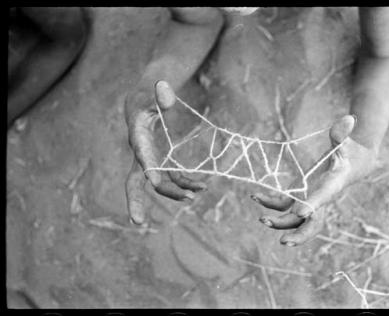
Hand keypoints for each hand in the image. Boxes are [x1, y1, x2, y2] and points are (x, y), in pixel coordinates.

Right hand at [125, 82, 207, 223]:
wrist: (144, 100)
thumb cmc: (150, 94)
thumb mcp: (155, 90)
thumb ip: (160, 93)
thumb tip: (164, 89)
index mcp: (138, 136)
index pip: (141, 155)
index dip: (148, 167)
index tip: (155, 182)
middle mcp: (141, 153)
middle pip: (134, 182)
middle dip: (135, 202)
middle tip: (138, 222)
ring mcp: (151, 161)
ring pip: (159, 184)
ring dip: (176, 192)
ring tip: (195, 195)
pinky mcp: (162, 161)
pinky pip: (173, 177)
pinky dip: (185, 183)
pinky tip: (200, 187)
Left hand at [251, 115, 377, 245]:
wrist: (354, 163)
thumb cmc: (349, 151)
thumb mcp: (346, 142)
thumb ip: (342, 133)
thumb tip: (348, 118)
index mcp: (332, 186)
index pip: (322, 198)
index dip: (312, 205)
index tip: (299, 211)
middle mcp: (320, 197)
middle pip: (312, 223)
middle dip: (298, 234)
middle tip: (284, 242)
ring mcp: (309, 198)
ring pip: (295, 219)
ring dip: (279, 222)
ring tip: (262, 220)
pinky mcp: (300, 194)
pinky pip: (284, 204)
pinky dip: (271, 203)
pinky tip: (256, 196)